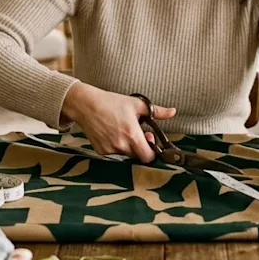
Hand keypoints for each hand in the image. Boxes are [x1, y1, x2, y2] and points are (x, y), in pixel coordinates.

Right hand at [61, 82, 175, 162]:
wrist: (86, 105)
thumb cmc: (111, 102)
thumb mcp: (136, 104)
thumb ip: (157, 111)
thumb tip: (172, 112)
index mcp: (132, 135)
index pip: (148, 157)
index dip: (152, 151)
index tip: (149, 140)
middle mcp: (121, 145)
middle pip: (137, 156)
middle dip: (140, 147)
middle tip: (136, 133)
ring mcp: (110, 149)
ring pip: (125, 154)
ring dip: (128, 146)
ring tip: (122, 130)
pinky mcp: (101, 151)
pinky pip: (114, 153)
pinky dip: (116, 146)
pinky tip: (111, 132)